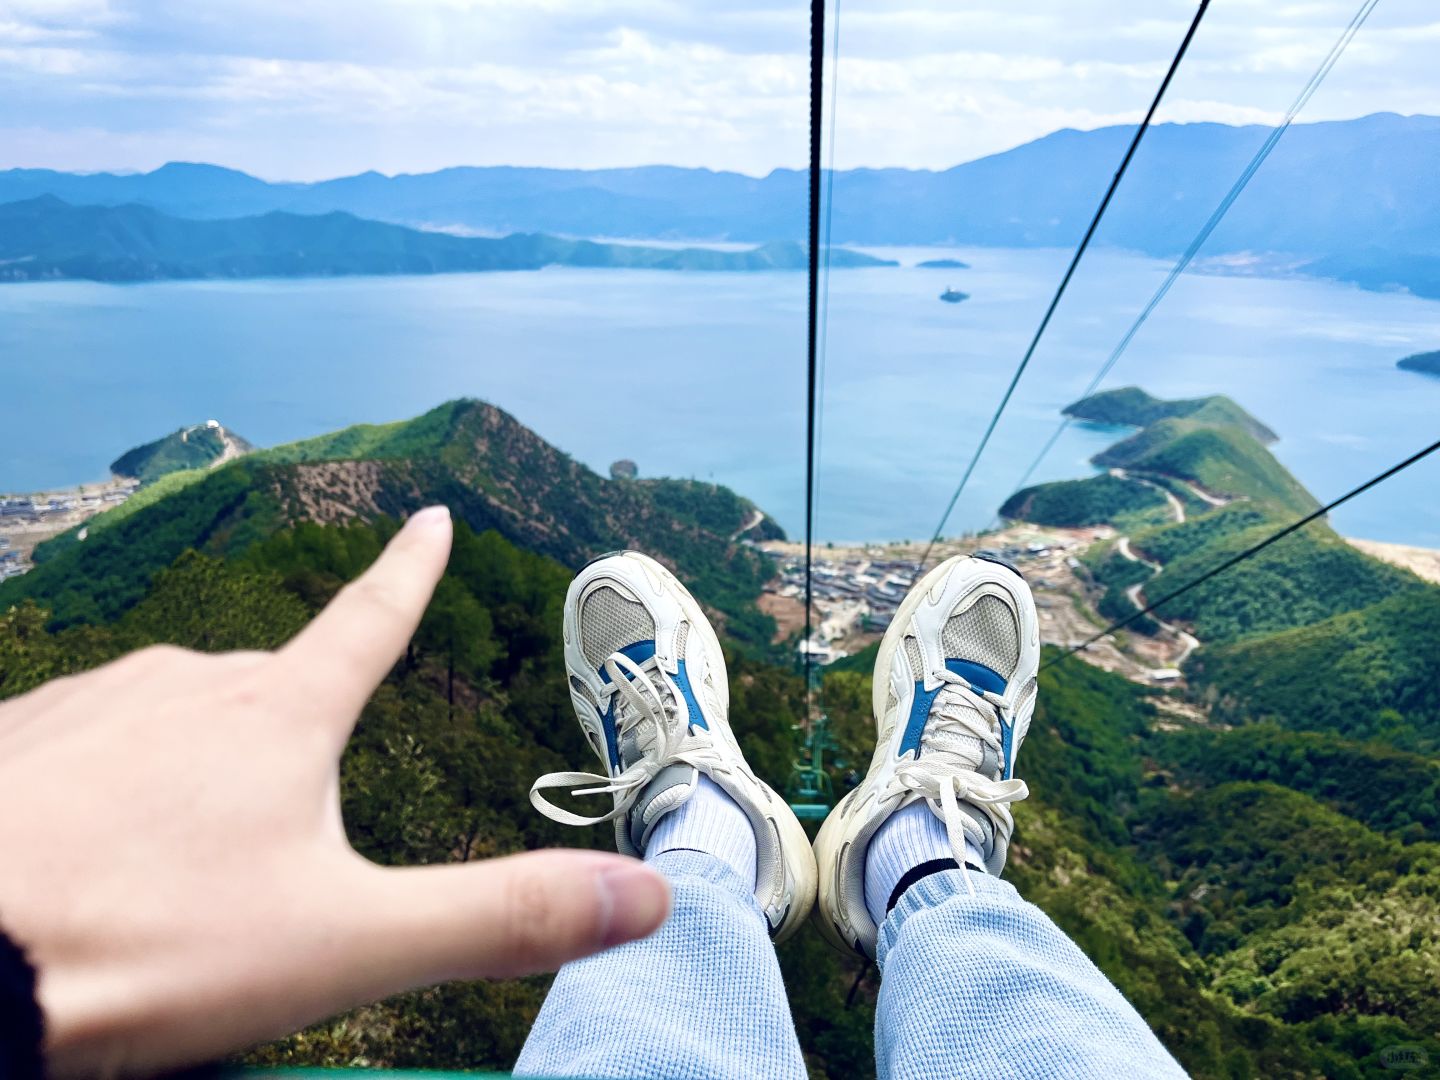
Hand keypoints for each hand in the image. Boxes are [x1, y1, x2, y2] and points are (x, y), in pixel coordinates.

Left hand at [0, 506, 669, 1077]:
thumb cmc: (148, 945)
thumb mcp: (347, 944)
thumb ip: (498, 917)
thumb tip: (647, 897)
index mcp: (279, 713)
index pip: (370, 620)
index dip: (409, 572)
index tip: (431, 514)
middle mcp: (187, 680)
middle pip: (268, 692)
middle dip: (287, 745)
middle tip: (270, 855)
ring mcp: (89, 701)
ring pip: (173, 718)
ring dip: (190, 774)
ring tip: (165, 872)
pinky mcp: (12, 736)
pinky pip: (82, 745)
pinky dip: (99, 788)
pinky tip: (77, 853)